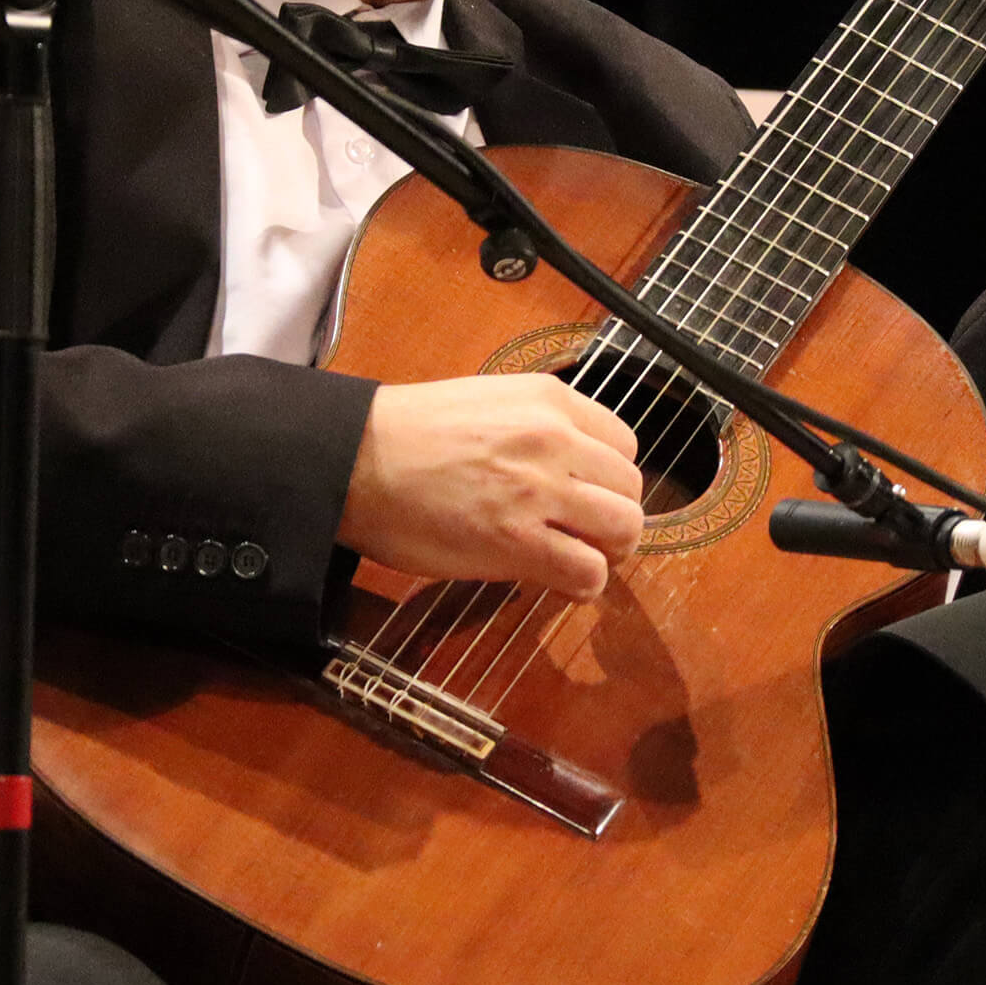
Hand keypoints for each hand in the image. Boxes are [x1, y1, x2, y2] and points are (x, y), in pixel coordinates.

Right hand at [339, 375, 645, 599]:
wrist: (354, 459)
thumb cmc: (405, 436)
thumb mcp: (487, 403)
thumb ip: (536, 429)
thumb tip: (568, 472)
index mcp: (548, 400)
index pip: (625, 443)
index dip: (611, 479)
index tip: (590, 497)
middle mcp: (553, 439)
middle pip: (631, 489)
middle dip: (614, 518)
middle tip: (587, 537)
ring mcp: (538, 489)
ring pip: (624, 528)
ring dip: (606, 552)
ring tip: (576, 558)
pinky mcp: (517, 540)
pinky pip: (588, 572)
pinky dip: (584, 584)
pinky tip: (558, 582)